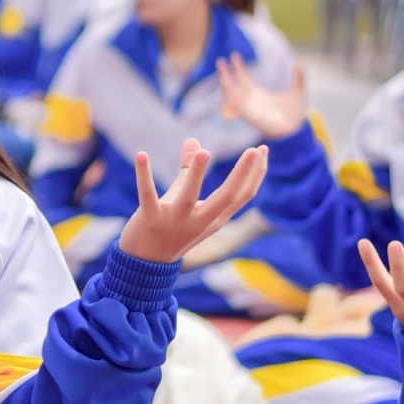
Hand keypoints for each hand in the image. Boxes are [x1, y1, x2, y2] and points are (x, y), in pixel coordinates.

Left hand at [119, 136, 267, 265]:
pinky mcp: (150, 220)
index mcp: (213, 218)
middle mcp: (199, 222)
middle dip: (242, 175)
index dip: (255, 174)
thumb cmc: (168, 229)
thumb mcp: (185, 202)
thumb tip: (193, 140)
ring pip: (189, 198)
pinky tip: (141, 155)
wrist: (144, 264)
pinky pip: (148, 196)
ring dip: (196, 175)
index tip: (262, 150)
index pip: (242, 196)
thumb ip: (188, 171)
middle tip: (253, 151)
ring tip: (204, 152)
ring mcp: (175, 222)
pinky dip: (144, 176)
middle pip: (227, 198)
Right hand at [215, 55, 306, 139]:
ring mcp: (248, 108)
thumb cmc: (294, 115)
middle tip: (220, 60)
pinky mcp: (248, 114)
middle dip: (226, 73)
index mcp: (259, 95)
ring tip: (221, 70)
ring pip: (231, 93)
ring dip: (225, 82)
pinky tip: (225, 83)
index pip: (244, 79)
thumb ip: (297, 77)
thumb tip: (299, 61)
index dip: (238, 68)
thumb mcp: (296, 91)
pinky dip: (229, 93)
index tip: (234, 55)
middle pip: (234, 84)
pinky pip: (235, 103)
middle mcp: (251, 100)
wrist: (295, 131)